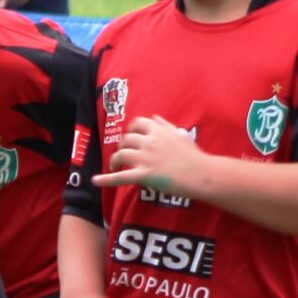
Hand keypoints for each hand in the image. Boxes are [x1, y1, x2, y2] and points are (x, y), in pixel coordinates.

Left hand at [96, 115, 211, 196]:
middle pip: (126, 140)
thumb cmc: (194, 156)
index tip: (130, 138)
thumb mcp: (181, 135)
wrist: (202, 174)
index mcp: (158, 131)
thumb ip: (165, 125)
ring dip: (114, 160)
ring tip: (114, 166)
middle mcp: (149, 142)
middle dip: (122, 147)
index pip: (137, 124)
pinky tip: (95, 181)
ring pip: (120, 155)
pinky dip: (106, 179)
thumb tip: (154, 117)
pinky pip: (120, 177)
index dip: (130, 130)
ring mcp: (145, 158)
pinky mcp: (144, 175)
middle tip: (123, 156)